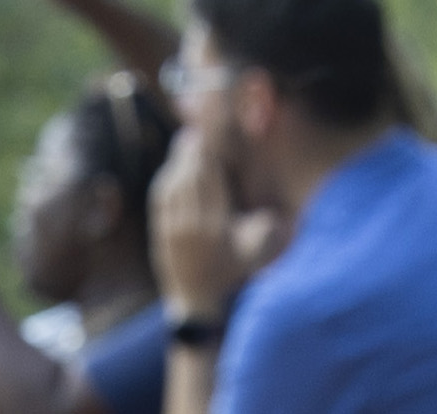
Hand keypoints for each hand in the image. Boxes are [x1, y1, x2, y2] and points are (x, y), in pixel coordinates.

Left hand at [149, 127, 254, 313]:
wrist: (197, 302)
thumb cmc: (231, 278)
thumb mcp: (253, 255)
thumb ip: (263, 230)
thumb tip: (277, 210)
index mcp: (213, 228)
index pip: (208, 184)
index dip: (206, 160)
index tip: (208, 141)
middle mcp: (188, 225)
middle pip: (187, 181)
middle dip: (190, 155)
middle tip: (194, 133)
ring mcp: (170, 229)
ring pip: (171, 187)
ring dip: (176, 164)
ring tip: (184, 144)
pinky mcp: (159, 232)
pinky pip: (160, 200)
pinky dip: (166, 181)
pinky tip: (171, 170)